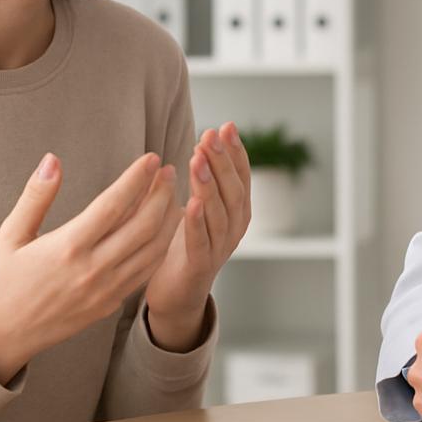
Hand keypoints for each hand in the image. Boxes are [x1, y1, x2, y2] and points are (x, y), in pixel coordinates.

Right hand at [0, 151, 178, 385]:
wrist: (8, 335)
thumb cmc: (7, 279)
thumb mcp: (11, 235)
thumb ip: (35, 197)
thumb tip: (52, 160)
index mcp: (68, 247)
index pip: (113, 205)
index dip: (136, 178)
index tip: (151, 158)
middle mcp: (93, 269)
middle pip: (144, 225)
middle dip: (162, 193)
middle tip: (169, 170)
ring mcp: (108, 288)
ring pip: (154, 248)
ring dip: (169, 217)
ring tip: (172, 192)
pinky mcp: (114, 302)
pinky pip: (148, 269)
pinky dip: (163, 243)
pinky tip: (165, 224)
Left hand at [144, 121, 250, 350]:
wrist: (178, 294)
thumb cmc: (187, 243)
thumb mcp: (202, 206)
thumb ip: (207, 180)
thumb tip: (205, 141)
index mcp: (238, 210)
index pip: (243, 175)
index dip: (235, 151)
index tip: (226, 127)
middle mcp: (235, 227)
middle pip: (233, 189)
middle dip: (222, 160)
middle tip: (210, 136)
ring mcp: (220, 247)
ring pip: (218, 212)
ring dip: (208, 183)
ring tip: (197, 158)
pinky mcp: (200, 266)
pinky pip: (200, 241)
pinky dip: (196, 222)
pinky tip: (191, 202)